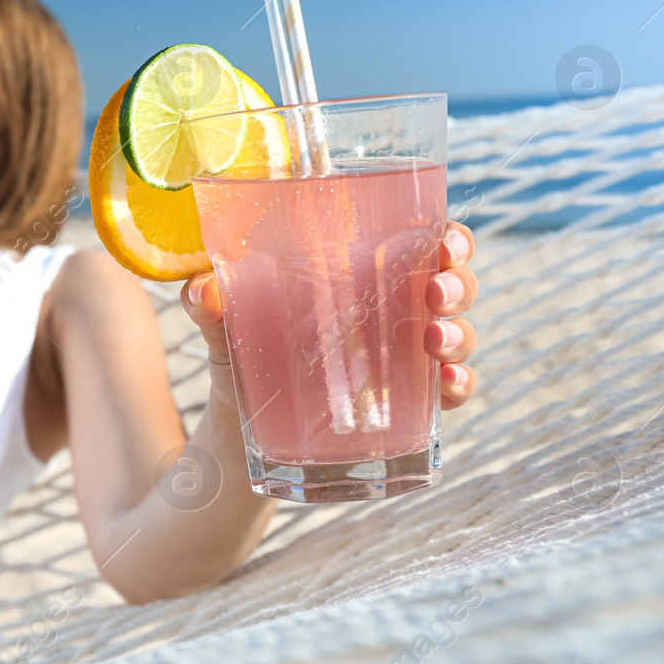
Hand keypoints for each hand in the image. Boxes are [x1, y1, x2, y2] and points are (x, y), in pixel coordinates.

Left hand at [179, 218, 481, 411]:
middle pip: (451, 284)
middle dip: (458, 283)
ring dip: (459, 335)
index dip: (450, 237)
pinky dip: (459, 386)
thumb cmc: (245, 351)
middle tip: (436, 293)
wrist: (241, 426)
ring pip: (458, 335)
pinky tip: (447, 386)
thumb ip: (212, 305)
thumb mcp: (228, 325)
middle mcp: (395, 310)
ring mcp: (406, 358)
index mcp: (363, 274)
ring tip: (434, 341)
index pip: (423, 241)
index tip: (446, 242)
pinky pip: (450, 393)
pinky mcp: (408, 404)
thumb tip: (203, 290)